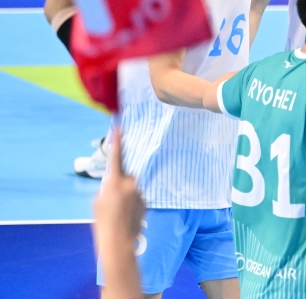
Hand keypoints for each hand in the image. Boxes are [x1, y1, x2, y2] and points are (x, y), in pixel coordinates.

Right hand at [92, 129, 144, 251]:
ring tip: (118, 213)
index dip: (117, 142)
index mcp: (115, 180)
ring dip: (125, 196)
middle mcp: (130, 183)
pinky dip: (131, 204)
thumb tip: (114, 183)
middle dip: (118, 184)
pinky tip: (126, 216)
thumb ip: (106, 186)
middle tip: (110, 203)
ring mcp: (140, 192)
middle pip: (123, 177)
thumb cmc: (103, 222)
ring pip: (130, 189)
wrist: (119, 241)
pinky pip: (136, 198)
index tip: (120, 126)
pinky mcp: (146, 201)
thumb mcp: (97, 201)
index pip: (116, 156)